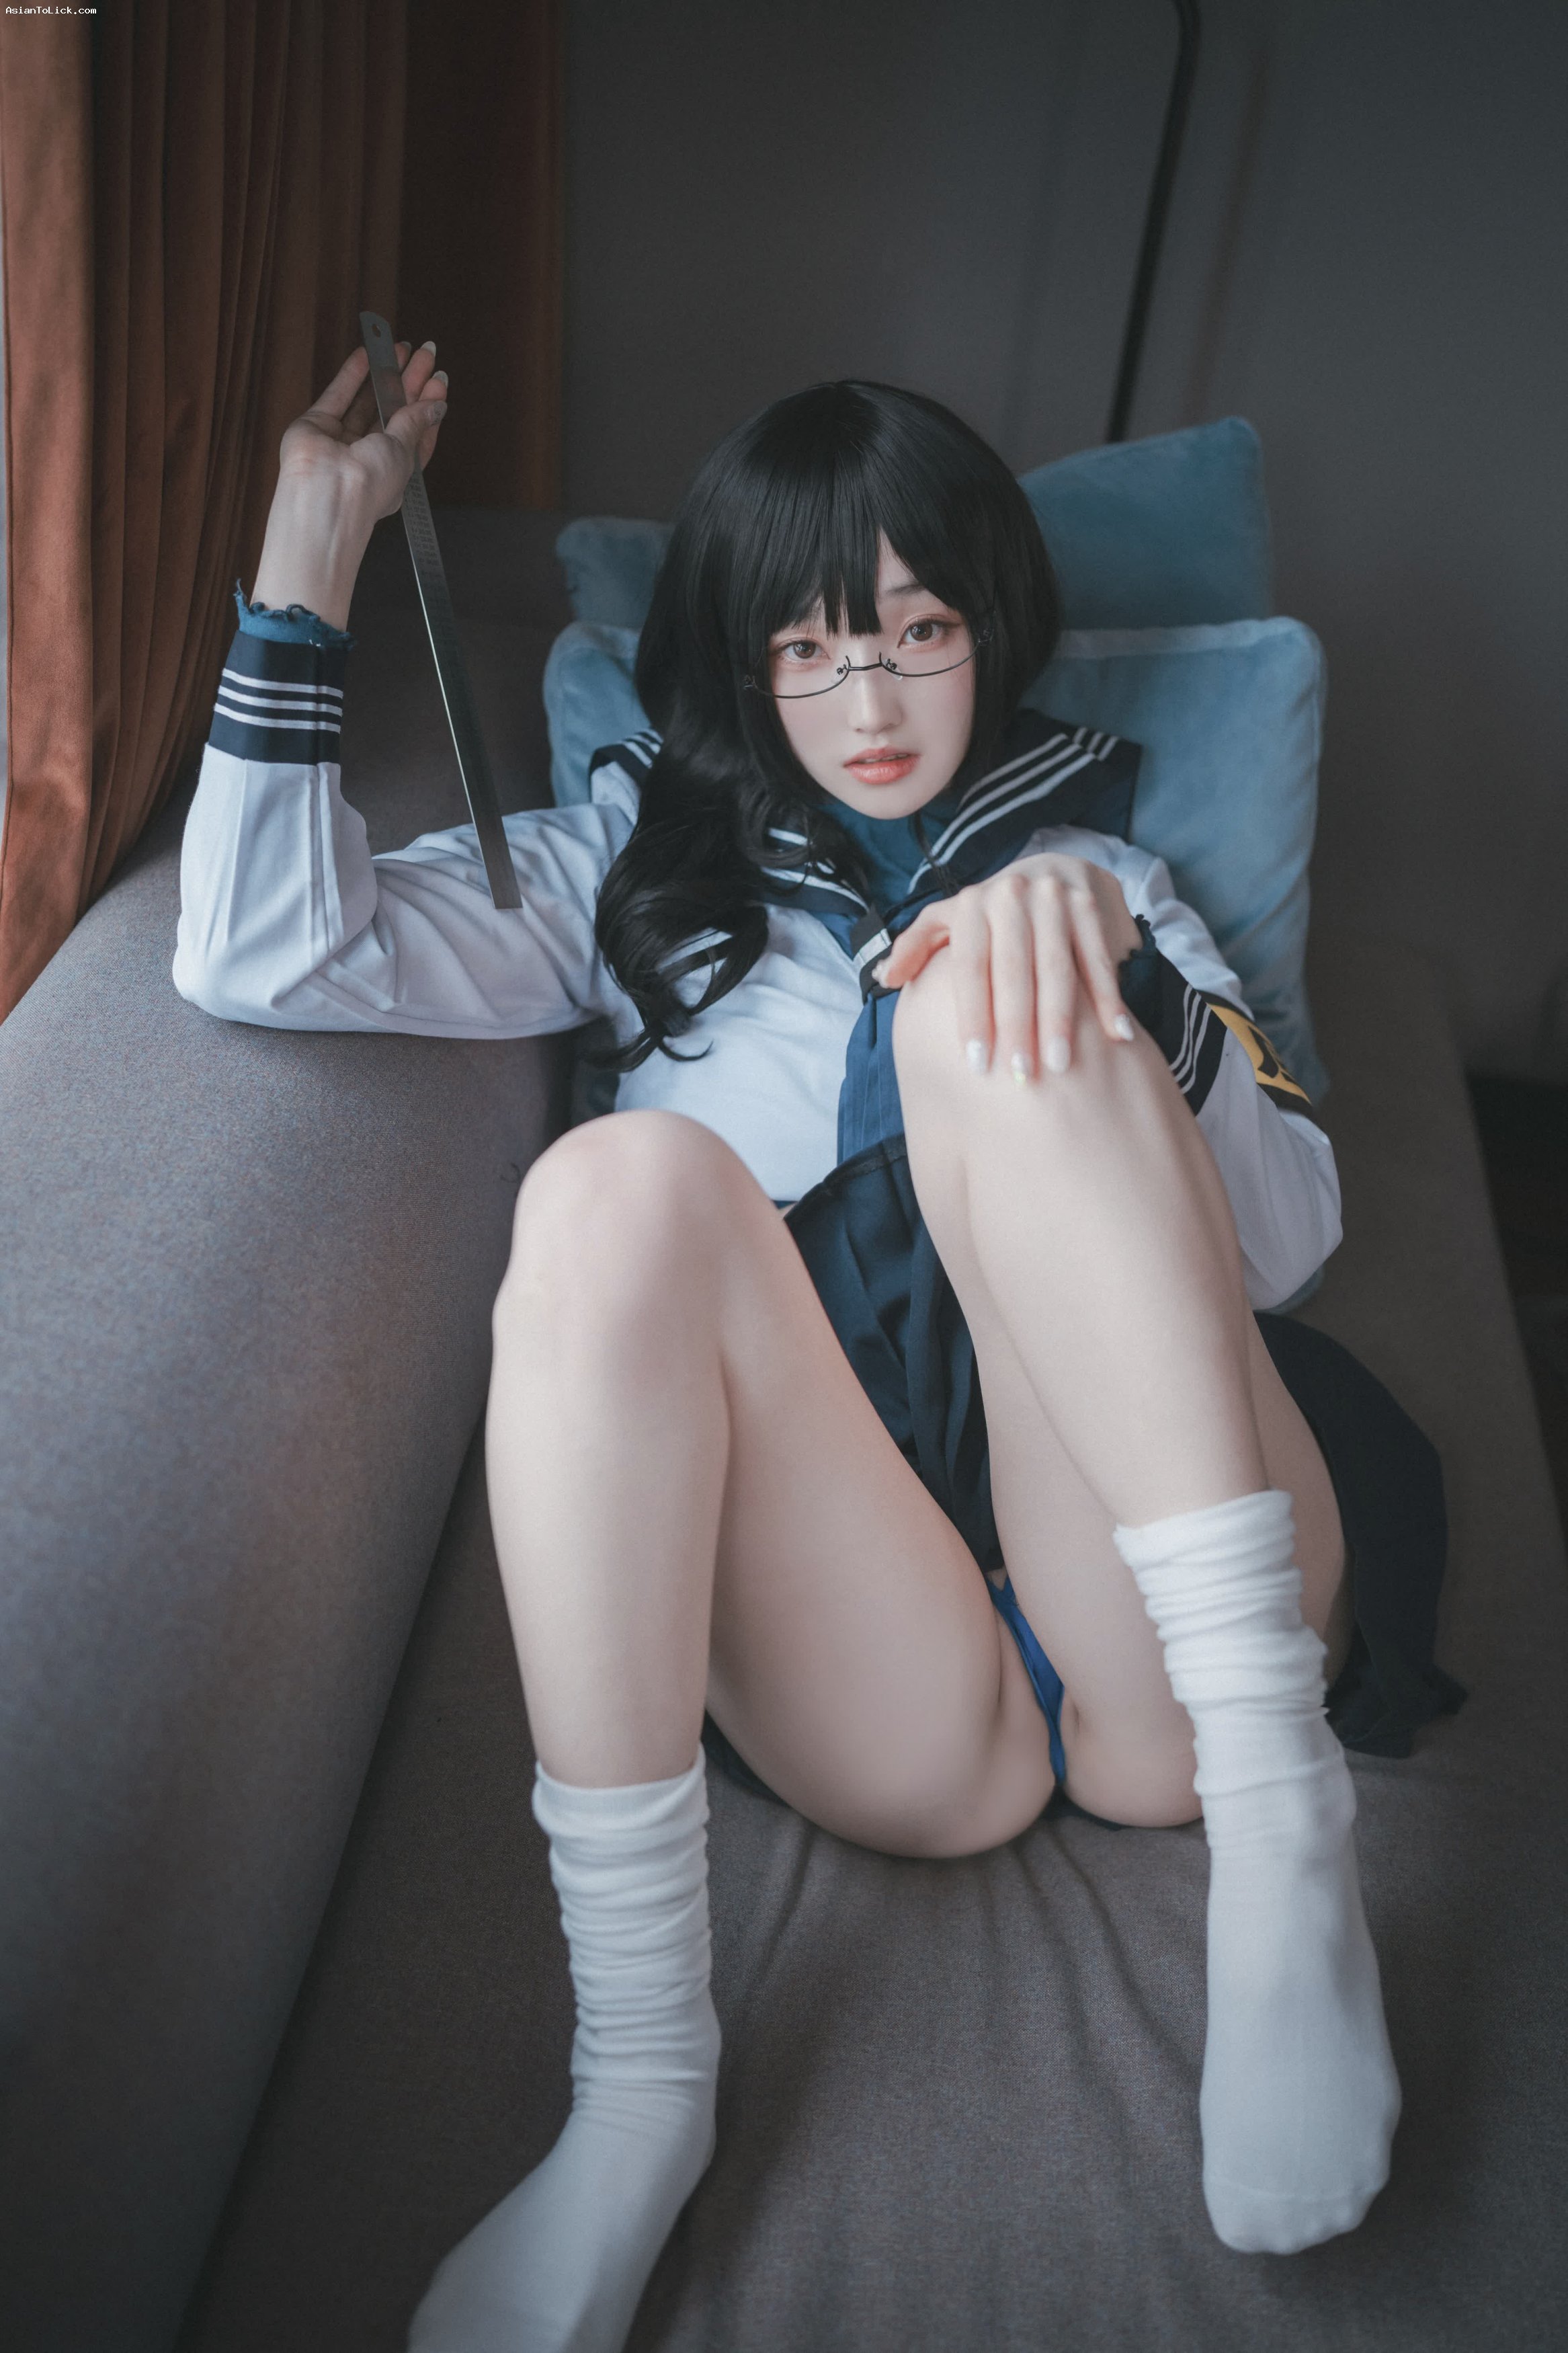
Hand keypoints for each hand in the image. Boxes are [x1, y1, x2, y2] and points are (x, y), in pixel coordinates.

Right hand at [275, 337, 448, 527]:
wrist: (329, 494)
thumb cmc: (371, 485)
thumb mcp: (404, 450)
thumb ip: (415, 423)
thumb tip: (436, 406)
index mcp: (394, 472)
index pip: (416, 433)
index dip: (427, 406)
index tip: (438, 380)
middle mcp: (367, 458)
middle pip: (393, 414)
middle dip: (409, 383)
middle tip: (424, 355)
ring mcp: (341, 442)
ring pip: (366, 401)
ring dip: (383, 374)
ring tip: (399, 347)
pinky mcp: (316, 426)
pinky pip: (338, 395)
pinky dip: (353, 374)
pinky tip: (368, 354)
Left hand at [877, 851, 1142, 1078]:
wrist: (1051, 868)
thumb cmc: (991, 913)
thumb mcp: (947, 919)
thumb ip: (915, 946)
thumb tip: (884, 978)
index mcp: (972, 904)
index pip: (971, 967)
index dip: (972, 1016)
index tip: (976, 1064)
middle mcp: (1012, 895)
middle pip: (1014, 971)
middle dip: (1017, 1025)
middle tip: (1020, 1075)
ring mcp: (1055, 898)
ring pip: (1058, 967)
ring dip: (1061, 1018)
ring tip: (1060, 1066)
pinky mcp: (1090, 904)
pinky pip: (1098, 958)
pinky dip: (1109, 997)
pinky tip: (1117, 1035)